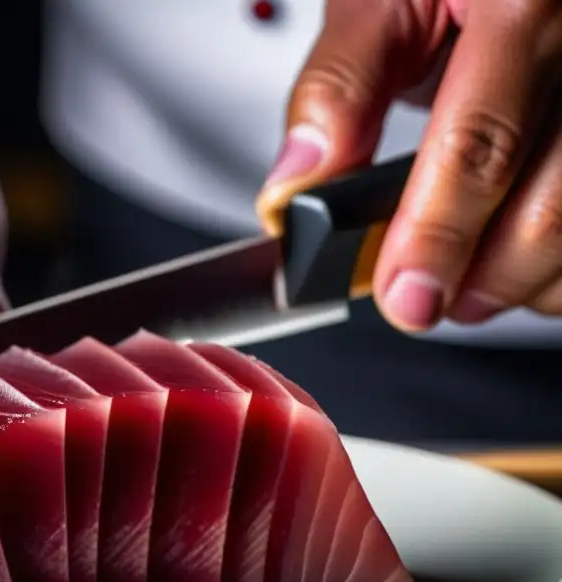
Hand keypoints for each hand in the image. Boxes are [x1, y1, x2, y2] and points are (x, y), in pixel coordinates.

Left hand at [257, 0, 561, 330]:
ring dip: (524, 281)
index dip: (437, 235)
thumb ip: (338, 88)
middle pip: (552, 205)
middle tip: (421, 302)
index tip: (402, 294)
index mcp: (523, 1)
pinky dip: (558, 264)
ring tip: (468, 285)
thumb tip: (295, 188)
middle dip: (481, 279)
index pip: (480, 145)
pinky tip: (519, 260)